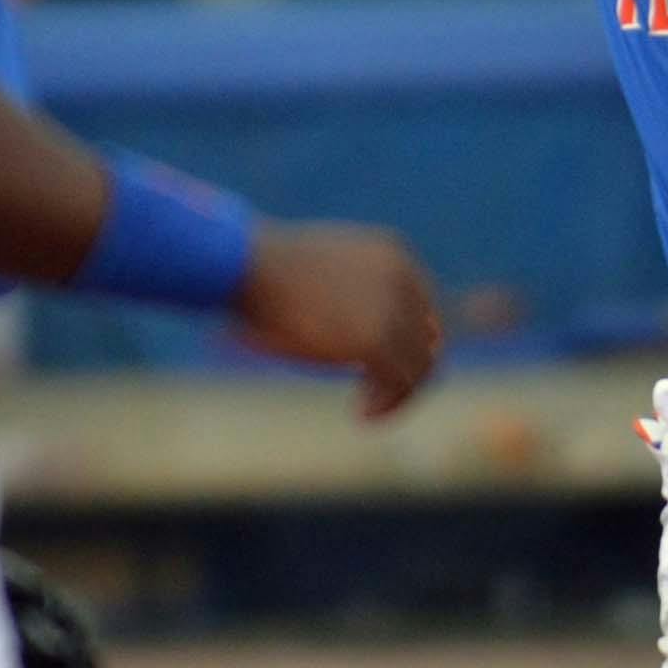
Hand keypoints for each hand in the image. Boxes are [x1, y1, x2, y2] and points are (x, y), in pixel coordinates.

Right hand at [235, 222, 445, 418]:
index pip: (425, 307)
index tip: (385, 369)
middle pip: (429, 339)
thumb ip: (347, 294)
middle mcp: (403, 277)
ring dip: (399, 395)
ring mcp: (392, 307)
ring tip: (368, 411)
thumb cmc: (258, 269)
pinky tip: (362, 414)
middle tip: (378, 398)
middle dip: (408, 374)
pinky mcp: (376, 338)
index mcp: (392, 254)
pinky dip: (388, 404)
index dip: (412, 344)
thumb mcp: (318, 272)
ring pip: (422, 366)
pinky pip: (402, 382)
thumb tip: (347, 332)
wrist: (238, 262)